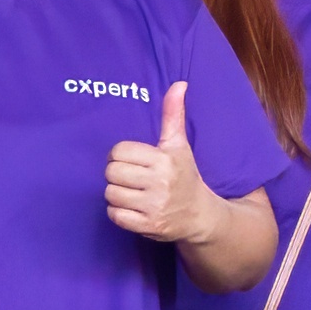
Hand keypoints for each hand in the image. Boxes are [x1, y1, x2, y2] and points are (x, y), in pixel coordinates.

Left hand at [103, 85, 243, 249]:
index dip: (121, 156)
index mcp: (164, 159)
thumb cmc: (184, 175)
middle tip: (131, 178)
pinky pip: (115, 215)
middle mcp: (160, 182)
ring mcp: (154, 206)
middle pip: (112, 173)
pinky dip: (119, 212)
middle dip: (117, 174)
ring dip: (117, 194)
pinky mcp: (148, 226)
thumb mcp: (179, 144)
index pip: (119, 151)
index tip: (132, 161)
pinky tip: (132, 208)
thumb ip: (173, 114)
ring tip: (132, 193)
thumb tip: (179, 84)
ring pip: (111, 194)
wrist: (199, 215)